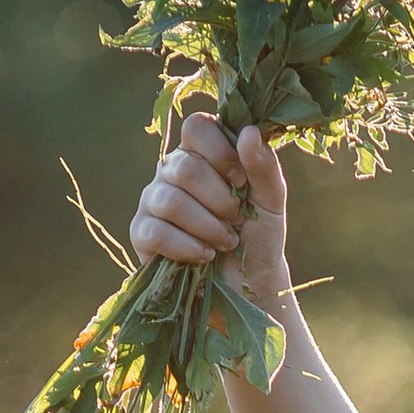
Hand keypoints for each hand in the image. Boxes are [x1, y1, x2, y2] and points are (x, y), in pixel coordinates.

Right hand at [130, 113, 289, 301]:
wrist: (250, 284)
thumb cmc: (259, 235)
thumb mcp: (271, 200)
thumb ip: (264, 167)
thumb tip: (250, 132)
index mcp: (202, 153)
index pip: (196, 127)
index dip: (220, 152)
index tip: (241, 180)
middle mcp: (172, 170)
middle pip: (183, 167)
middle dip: (219, 200)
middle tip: (236, 218)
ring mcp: (153, 200)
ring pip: (169, 201)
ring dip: (207, 227)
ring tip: (226, 241)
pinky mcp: (142, 233)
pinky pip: (154, 233)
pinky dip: (186, 247)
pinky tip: (204, 256)